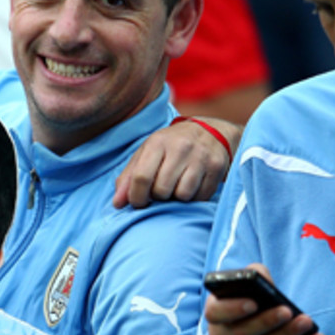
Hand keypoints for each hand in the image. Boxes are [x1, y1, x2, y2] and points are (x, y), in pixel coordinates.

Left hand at [113, 117, 234, 208]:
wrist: (209, 131)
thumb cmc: (170, 147)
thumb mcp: (146, 154)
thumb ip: (128, 178)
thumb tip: (117, 204)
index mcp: (157, 143)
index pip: (141, 177)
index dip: (136, 197)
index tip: (137, 203)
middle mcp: (180, 147)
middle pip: (162, 190)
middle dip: (158, 197)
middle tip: (161, 191)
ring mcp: (201, 157)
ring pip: (183, 195)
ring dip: (177, 198)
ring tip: (176, 187)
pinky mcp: (217, 167)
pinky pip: (201, 196)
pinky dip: (194, 198)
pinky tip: (192, 187)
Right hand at [205, 263, 323, 334]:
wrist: (242, 330)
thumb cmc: (245, 299)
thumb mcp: (243, 285)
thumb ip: (252, 275)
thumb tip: (265, 281)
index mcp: (215, 312)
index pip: (216, 312)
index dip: (233, 309)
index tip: (253, 303)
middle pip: (242, 333)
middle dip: (266, 322)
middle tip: (287, 311)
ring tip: (306, 321)